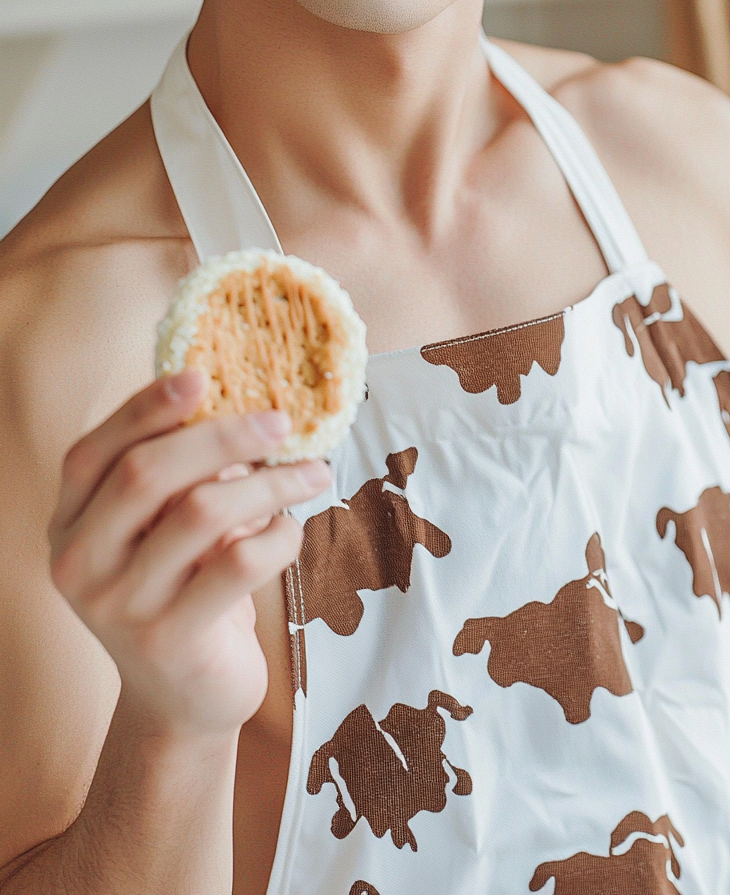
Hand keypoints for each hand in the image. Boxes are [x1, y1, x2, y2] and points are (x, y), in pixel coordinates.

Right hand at [49, 371, 330, 739]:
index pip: (92, 453)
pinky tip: (290, 531)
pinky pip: (237, 564)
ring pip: (201, 512)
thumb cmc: (182, 590)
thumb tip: (241, 397)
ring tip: (311, 472)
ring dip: (269, 482)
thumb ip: (178, 474)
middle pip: (147, 473)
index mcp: (69, 525)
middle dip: (222, 436)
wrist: (184, 701)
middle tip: (281, 422)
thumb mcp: (162, 531)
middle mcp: (81, 564)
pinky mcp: (168, 640)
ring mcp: (120, 607)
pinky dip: (277, 535)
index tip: (202, 378)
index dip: (144, 409)